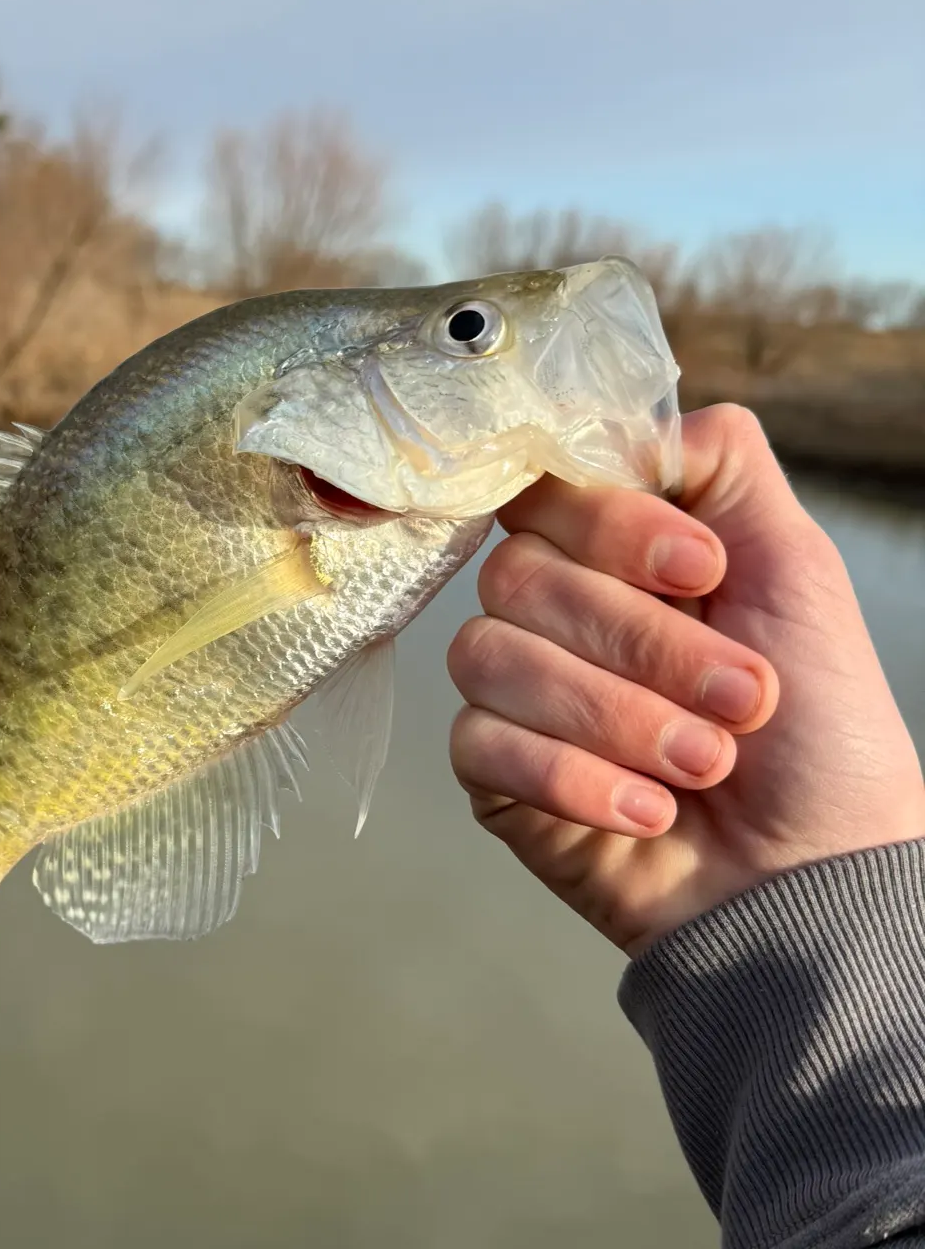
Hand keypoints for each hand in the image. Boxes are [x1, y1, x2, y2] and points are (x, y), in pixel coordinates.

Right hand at [446, 403, 924, 956]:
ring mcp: (513, 691)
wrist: (811, 885)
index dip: (614, 526)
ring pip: (494, 657)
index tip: (705, 574)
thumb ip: (723, 467)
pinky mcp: (490, 770)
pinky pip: (481, 743)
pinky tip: (647, 813)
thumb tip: (637, 418)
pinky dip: (574, 779)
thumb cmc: (820, 734)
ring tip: (703, 768)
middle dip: (645, 644)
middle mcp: (551, 611)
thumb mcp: (797, 574)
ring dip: (618, 717)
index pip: (548, 491)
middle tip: (740, 702)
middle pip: (520, 576)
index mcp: (613, 555)